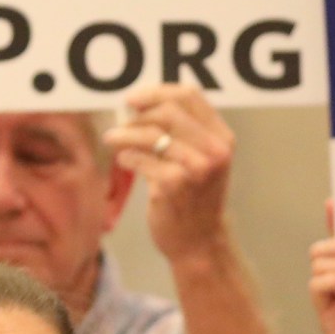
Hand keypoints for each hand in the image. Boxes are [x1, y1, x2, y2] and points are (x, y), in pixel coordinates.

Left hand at [105, 85, 234, 260]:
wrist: (199, 241)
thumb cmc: (195, 198)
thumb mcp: (202, 160)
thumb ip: (184, 132)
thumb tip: (140, 104)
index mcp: (222, 138)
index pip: (190, 96)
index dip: (157, 92)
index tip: (133, 99)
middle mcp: (214, 151)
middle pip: (168, 111)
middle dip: (138, 114)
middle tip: (122, 123)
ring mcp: (195, 168)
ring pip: (150, 134)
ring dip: (124, 134)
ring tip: (112, 139)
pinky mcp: (173, 186)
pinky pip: (139, 159)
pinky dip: (126, 156)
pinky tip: (124, 160)